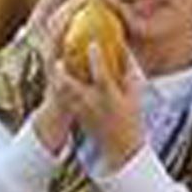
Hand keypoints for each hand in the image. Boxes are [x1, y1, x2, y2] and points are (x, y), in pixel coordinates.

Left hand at [48, 41, 145, 171]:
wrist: (121, 147)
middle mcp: (93, 104)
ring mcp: (82, 111)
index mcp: (109, 97)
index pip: (102, 75)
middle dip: (62, 72)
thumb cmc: (131, 118)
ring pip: (64, 94)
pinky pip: (65, 100)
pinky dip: (61, 88)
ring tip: (56, 65)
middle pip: (71, 86)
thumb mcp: (134, 95)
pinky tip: (60, 78)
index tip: (92, 43)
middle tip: (58, 58)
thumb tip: (124, 48)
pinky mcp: (77, 116)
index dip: (97, 59)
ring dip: (58, 79)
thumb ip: (129, 71)